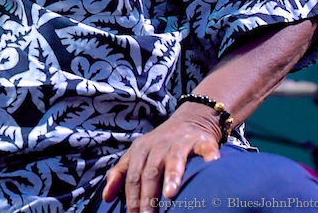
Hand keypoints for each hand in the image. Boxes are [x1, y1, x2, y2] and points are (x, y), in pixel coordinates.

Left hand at [102, 103, 221, 212]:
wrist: (190, 120)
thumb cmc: (159, 145)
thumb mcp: (137, 154)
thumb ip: (121, 173)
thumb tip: (106, 197)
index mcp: (140, 149)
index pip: (133, 176)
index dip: (132, 196)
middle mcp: (159, 145)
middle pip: (150, 172)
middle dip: (148, 195)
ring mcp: (180, 142)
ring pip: (174, 160)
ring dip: (171, 176)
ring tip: (170, 194)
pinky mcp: (201, 141)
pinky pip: (205, 148)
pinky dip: (209, 156)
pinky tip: (211, 164)